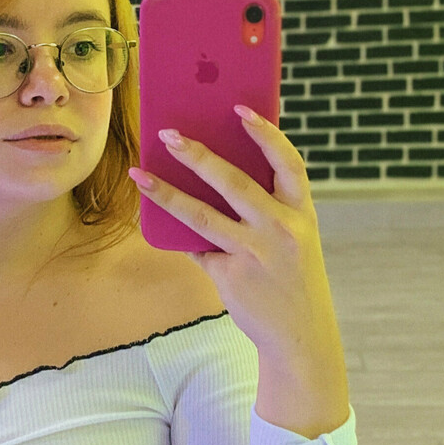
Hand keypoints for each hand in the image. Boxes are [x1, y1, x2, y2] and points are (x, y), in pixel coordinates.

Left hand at [130, 106, 349, 436]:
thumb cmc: (291, 278)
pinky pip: (196, 247)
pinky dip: (178, 234)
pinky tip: (157, 215)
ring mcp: (255, 254)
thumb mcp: (293, 240)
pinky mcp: (231, 277)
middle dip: (197, 155)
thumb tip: (209, 176)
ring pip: (200, 214)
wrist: (300, 336)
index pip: (287, 162)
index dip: (265, 133)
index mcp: (303, 214)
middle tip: (168, 134)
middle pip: (233, 182)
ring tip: (140, 173)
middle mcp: (281, 230)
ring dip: (166, 191)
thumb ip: (265, 210)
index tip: (240, 109)